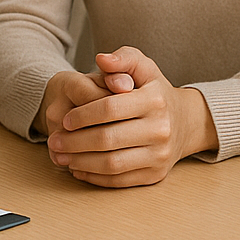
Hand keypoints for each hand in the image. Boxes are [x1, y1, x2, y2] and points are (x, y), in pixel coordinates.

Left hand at [45, 47, 216, 187]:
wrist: (186, 122)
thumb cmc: (156, 92)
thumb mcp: (144, 68)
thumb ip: (123, 59)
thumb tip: (101, 59)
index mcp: (155, 100)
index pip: (110, 108)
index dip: (82, 115)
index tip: (65, 119)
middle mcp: (161, 129)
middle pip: (107, 139)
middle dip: (74, 142)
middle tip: (54, 141)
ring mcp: (160, 155)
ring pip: (111, 164)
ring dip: (80, 162)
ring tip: (62, 156)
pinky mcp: (155, 175)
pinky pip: (119, 180)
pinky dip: (94, 177)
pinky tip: (78, 167)